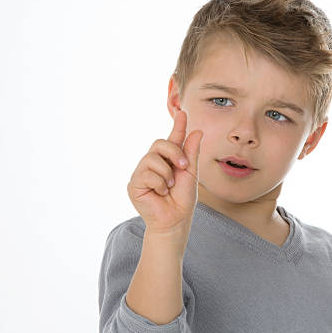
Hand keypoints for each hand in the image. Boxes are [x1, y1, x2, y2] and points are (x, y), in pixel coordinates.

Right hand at [127, 109, 202, 233]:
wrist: (175, 220)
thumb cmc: (182, 199)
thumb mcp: (191, 173)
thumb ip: (191, 153)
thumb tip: (197, 131)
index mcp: (168, 160)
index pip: (172, 138)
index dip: (178, 125)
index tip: (182, 112)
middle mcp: (153, 163)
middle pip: (160, 143)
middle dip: (174, 152)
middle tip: (183, 167)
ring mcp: (142, 172)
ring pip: (152, 158)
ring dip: (167, 173)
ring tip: (169, 187)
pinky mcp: (134, 183)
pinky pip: (147, 174)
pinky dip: (159, 184)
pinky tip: (160, 193)